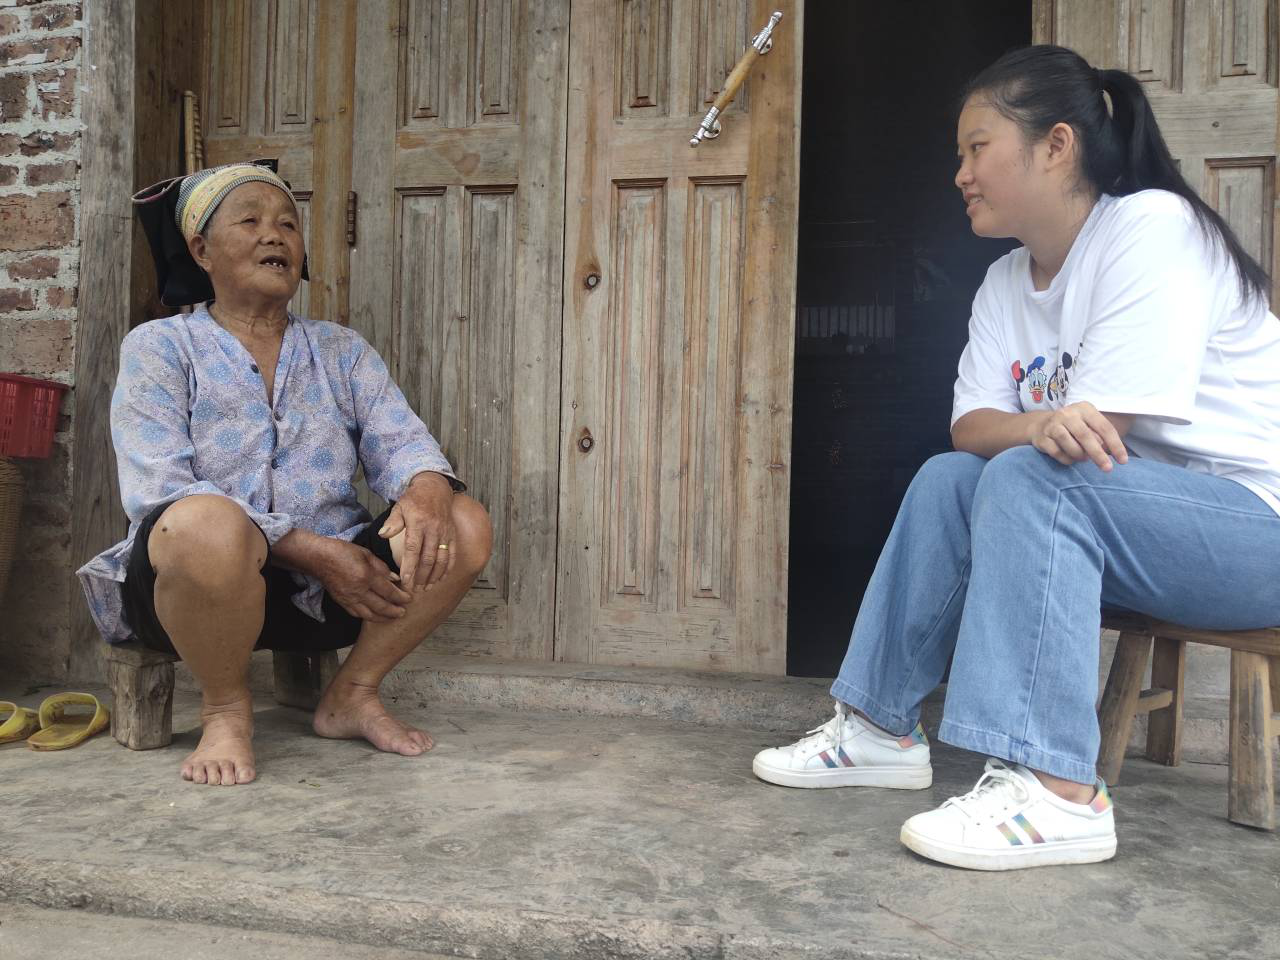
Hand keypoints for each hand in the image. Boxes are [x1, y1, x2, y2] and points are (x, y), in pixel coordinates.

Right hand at [317, 539, 413, 621]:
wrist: (319, 558)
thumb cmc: (343, 552)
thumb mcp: (366, 554)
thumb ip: (382, 568)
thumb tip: (396, 579)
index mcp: (366, 576)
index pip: (388, 591)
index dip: (401, 597)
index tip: (409, 599)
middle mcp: (358, 590)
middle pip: (381, 606)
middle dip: (394, 611)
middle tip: (404, 613)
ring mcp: (349, 598)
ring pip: (370, 614)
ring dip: (383, 618)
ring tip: (393, 618)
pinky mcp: (342, 602)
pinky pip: (357, 614)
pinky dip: (368, 617)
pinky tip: (376, 616)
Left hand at [379, 472, 455, 589]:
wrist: (436, 488)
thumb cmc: (415, 499)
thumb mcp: (400, 507)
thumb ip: (393, 522)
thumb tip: (383, 534)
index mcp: (418, 523)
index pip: (413, 549)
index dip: (409, 566)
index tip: (405, 580)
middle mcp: (433, 529)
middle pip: (428, 558)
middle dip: (421, 576)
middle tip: (414, 590)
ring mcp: (444, 533)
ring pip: (441, 559)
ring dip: (434, 576)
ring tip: (426, 588)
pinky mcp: (452, 535)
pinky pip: (452, 555)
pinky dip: (447, 569)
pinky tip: (441, 579)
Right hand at [1029, 401, 1128, 470]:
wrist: (1040, 425)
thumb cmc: (1073, 427)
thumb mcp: (1089, 425)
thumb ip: (1099, 436)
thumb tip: (1107, 451)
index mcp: (1085, 408)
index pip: (1104, 427)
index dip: (1115, 445)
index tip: (1122, 461)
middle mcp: (1068, 414)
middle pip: (1086, 436)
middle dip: (1098, 454)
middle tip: (1107, 469)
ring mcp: (1053, 425)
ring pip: (1070, 445)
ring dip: (1080, 456)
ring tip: (1084, 458)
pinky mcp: (1042, 437)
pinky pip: (1057, 453)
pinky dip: (1067, 459)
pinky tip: (1070, 458)